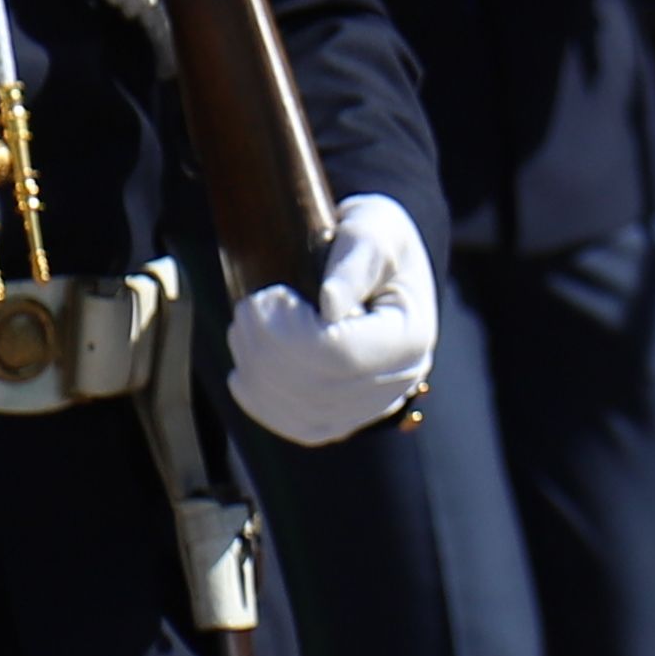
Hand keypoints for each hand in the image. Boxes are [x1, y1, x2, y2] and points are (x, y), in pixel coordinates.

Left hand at [229, 193, 438, 443]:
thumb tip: (331, 304)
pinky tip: (243, 374)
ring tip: (244, 330)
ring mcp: (375, 404)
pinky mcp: (346, 415)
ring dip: (260, 372)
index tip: (267, 296)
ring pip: (304, 412)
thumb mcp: (372, 228)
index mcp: (412, 335)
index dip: (292, 334)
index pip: (343, 356)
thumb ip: (356, 260)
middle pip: (319, 388)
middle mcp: (402, 378)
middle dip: (267, 350)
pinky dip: (264, 403)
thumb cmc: (373, 238)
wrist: (374, 262)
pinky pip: (300, 427)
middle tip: (246, 308)